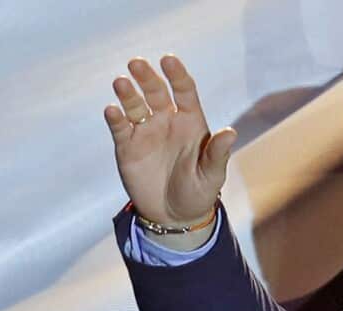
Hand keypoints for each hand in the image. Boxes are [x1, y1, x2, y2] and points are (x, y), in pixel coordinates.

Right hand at [105, 55, 236, 225]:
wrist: (174, 218)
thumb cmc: (199, 193)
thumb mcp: (211, 176)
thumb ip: (217, 153)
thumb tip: (230, 132)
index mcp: (190, 122)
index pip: (184, 91)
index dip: (177, 75)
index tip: (168, 60)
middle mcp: (167, 121)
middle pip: (156, 92)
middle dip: (147, 77)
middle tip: (136, 64)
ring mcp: (146, 132)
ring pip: (134, 105)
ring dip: (127, 93)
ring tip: (121, 83)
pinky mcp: (127, 147)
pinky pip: (120, 128)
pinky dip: (115, 118)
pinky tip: (112, 110)